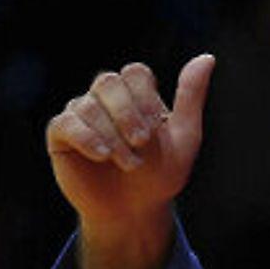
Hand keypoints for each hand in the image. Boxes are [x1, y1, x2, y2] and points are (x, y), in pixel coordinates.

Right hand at [46, 54, 215, 232]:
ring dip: (112, 136)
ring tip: (129, 163)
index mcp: (137, 95)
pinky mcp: (62, 135)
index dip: (144, 97)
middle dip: (127, 113)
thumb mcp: (185, 136)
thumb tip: (207, 58)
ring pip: (88, 105)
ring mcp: (82, 114)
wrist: (136, 210)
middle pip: (108, 81)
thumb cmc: (162, 174)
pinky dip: (86, 137)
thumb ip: (191, 96)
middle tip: (141, 143)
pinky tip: (101, 156)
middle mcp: (106, 99)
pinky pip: (65, 122)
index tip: (155, 129)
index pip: (135, 73)